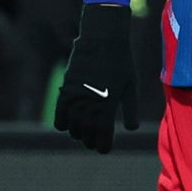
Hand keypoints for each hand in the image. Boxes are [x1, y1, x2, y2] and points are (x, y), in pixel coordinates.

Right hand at [54, 3, 138, 151]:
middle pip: (87, 131)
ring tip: (82, 136)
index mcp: (109, 104)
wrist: (103, 40)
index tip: (103, 150)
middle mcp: (92, 103)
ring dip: (77, 133)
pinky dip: (62, 122)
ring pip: (73, 125)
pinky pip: (60, 112)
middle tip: (93, 144)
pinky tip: (66, 127)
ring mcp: (77, 96)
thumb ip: (130, 108)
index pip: (103, 133)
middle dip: (90, 140)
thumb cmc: (121, 62)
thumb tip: (131, 129)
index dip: (103, 145)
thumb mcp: (130, 85)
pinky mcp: (66, 88)